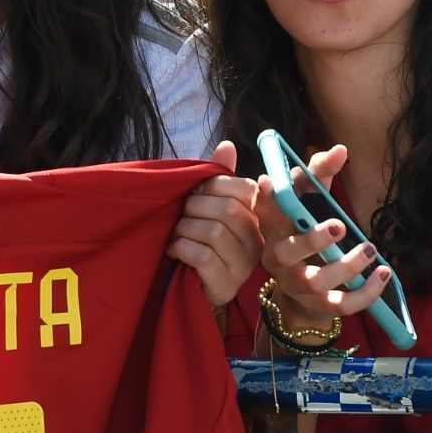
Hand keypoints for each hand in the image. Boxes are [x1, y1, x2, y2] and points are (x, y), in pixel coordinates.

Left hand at [168, 140, 261, 306]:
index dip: (213, 185)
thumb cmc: (200, 241)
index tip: (195, 192)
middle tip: (182, 215)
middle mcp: (257, 242)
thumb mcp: (208, 206)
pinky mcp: (225, 284)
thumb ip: (218, 177)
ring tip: (177, 235)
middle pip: (227, 210)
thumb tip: (227, 145)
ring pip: (213, 232)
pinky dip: (181, 248)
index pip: (244, 189)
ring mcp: (243, 266)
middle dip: (194, 208)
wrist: (191, 287)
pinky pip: (201, 256)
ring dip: (185, 229)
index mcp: (256, 218)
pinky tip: (174, 251)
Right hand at [247, 142, 390, 328]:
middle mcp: (278, 258)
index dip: (264, 199)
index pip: (264, 212)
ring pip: (316, 281)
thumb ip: (320, 174)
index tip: (268, 182)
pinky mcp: (318, 306)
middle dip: (312, 240)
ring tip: (370, 248)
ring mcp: (296, 285)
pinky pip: (341, 305)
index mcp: (273, 229)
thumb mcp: (310, 200)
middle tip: (339, 226)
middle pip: (287, 252)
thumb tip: (340, 150)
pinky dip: (365, 294)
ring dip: (346, 267)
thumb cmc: (306, 230)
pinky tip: (384, 274)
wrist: (302, 287)